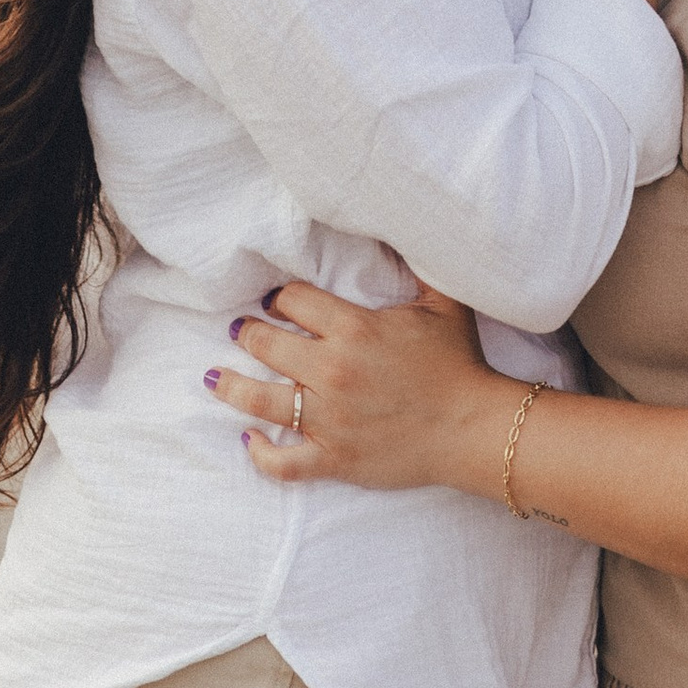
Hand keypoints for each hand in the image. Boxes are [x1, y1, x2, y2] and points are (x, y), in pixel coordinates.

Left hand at [205, 278, 508, 494]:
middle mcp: (333, 372)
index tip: (275, 300)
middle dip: (249, 333)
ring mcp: (329, 419)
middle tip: (241, 329)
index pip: (294, 302)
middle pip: (268, 345)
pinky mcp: (334, 459)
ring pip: (261, 401)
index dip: (281, 298)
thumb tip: (403, 225)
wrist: (472, 428)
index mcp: (354, 329)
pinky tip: (249, 439)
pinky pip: (283, 462)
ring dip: (232, 386)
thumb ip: (417, 264)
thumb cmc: (458, 362)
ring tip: (215, 377)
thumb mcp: (442, 302)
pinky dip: (260, 453)